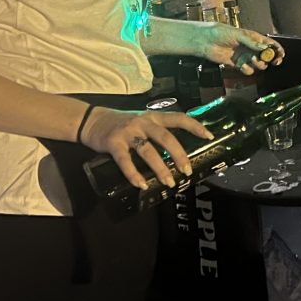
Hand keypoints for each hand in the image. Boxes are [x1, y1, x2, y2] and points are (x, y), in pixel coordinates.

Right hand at [80, 106, 212, 189]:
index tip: (208, 136)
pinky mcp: (113, 143)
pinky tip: (141, 184)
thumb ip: (158, 130)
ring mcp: (128, 132)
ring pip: (148, 151)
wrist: (92, 120)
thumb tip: (178, 150)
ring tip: (169, 182)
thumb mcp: (143, 120)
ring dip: (160, 168)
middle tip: (187, 170)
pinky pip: (125, 161)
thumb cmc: (122, 123)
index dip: (194, 126)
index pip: (178, 118)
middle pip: (165, 137)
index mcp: (153, 116)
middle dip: (178, 155)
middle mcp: (143, 122)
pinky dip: (134, 174)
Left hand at [197, 22, 283, 73]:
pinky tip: (242, 66)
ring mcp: (245, 56)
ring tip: (252, 60)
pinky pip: (248, 70)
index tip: (280, 55)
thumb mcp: (239, 35)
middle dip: (270, 59)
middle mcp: (251, 48)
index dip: (277, 50)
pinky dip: (247, 70)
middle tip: (269, 61)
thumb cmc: (221, 32)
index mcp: (254, 38)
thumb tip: (265, 49)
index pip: (270, 44)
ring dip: (258, 64)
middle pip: (267, 56)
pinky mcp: (238, 64)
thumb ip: (252, 43)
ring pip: (259, 65)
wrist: (206, 41)